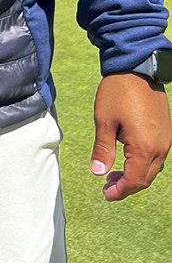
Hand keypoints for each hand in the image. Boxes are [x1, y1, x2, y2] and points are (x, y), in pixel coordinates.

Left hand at [90, 73, 171, 200]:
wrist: (137, 68)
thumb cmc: (118, 92)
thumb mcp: (104, 121)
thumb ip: (103, 150)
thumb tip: (98, 173)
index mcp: (145, 147)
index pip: (135, 181)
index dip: (120, 191)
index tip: (105, 194)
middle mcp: (161, 147)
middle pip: (145, 178)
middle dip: (127, 186)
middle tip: (107, 186)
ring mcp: (166, 139)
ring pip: (152, 168)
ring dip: (135, 175)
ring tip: (113, 173)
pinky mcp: (166, 131)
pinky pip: (156, 156)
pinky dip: (142, 163)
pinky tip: (127, 158)